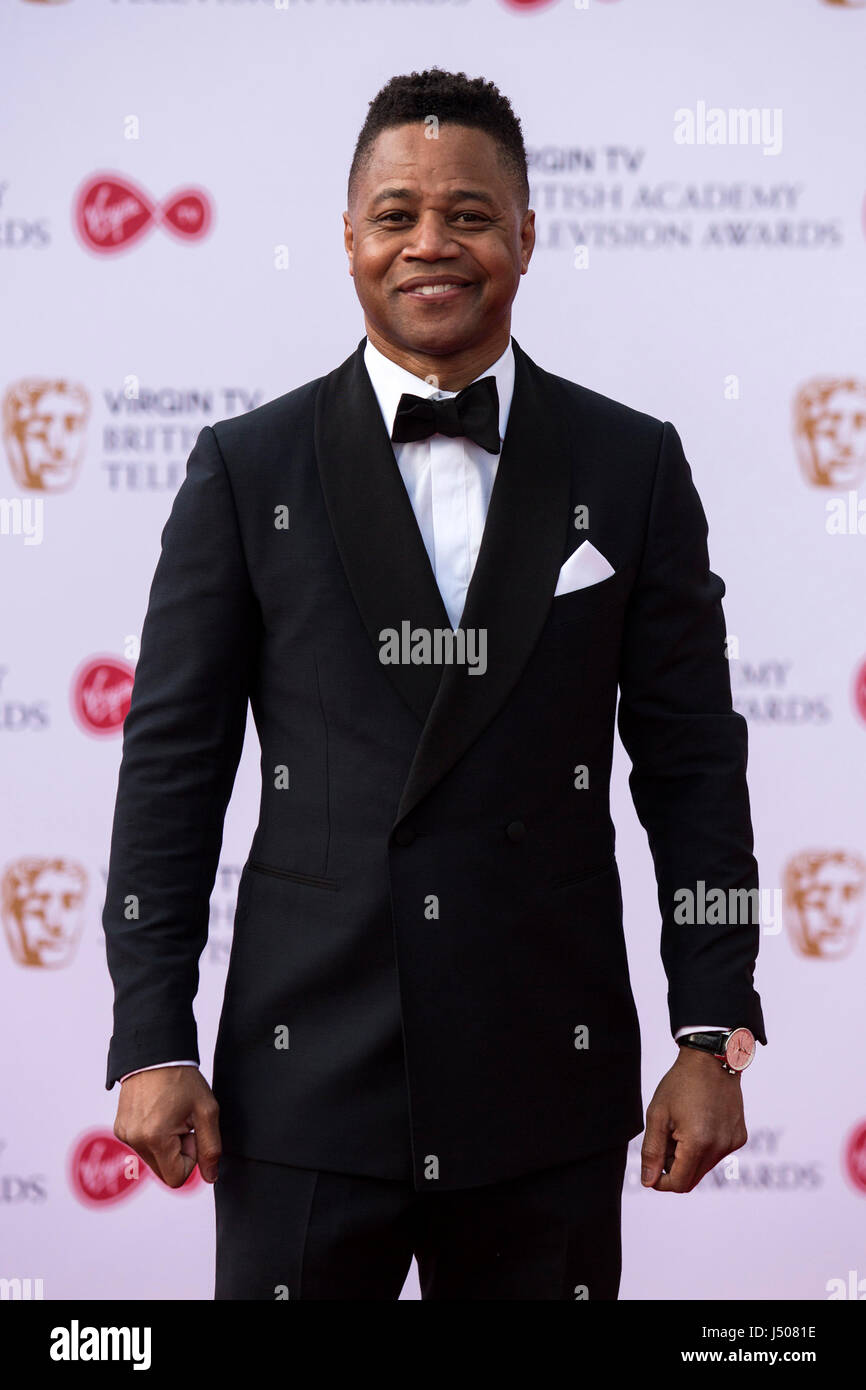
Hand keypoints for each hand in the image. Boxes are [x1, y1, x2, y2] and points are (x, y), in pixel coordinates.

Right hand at [113, 1066, 220, 1187]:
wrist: (156, 1054)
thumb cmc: (182, 1079)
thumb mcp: (206, 1111)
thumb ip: (211, 1148)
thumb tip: (211, 1176)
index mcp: (155, 1138)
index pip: (176, 1178)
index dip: (191, 1159)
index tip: (193, 1133)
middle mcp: (135, 1140)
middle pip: (163, 1171)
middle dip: (178, 1153)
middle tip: (184, 1124)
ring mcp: (125, 1135)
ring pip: (153, 1160)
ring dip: (167, 1145)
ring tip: (172, 1116)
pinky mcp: (121, 1129)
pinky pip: (142, 1146)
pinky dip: (154, 1137)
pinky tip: (160, 1113)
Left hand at [640, 1045, 746, 1192]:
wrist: (711, 1060)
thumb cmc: (680, 1084)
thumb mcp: (657, 1115)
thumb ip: (652, 1152)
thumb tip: (648, 1182)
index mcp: (698, 1143)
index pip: (679, 1184)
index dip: (661, 1182)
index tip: (652, 1167)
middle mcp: (720, 1148)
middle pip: (692, 1179)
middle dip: (674, 1168)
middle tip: (666, 1139)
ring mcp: (732, 1143)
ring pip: (704, 1167)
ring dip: (689, 1157)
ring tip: (682, 1127)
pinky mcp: (739, 1137)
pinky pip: (717, 1154)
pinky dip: (705, 1147)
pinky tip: (699, 1122)